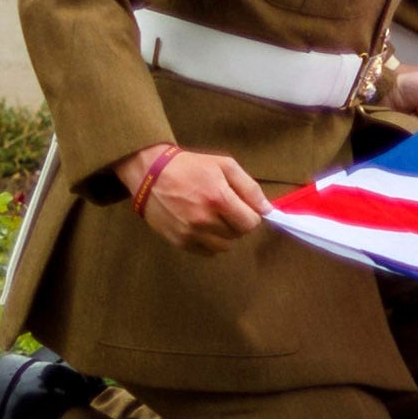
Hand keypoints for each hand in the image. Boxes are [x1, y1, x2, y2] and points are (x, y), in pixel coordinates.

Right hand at [124, 146, 270, 254]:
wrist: (151, 174)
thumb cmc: (191, 166)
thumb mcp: (225, 166)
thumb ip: (250, 188)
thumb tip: (267, 210)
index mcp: (218, 199)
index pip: (251, 223)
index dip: (252, 215)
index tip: (244, 207)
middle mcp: (203, 220)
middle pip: (238, 235)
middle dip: (238, 223)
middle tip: (227, 209)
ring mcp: (189, 233)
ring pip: (223, 247)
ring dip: (225, 235)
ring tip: (215, 218)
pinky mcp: (178, 241)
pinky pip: (206, 252)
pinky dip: (210, 242)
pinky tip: (203, 226)